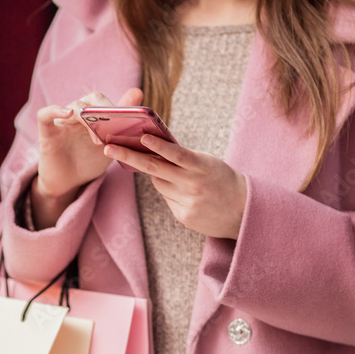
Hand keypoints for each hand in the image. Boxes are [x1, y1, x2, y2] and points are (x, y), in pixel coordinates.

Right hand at [30, 88, 142, 228]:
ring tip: (97, 139)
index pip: (104, 100)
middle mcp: (77, 115)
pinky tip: (68, 113)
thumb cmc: (89, 162)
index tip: (129, 118)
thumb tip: (139, 95)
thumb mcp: (111, 143)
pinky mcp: (47, 134)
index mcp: (92, 116)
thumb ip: (123, 122)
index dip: (117, 105)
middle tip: (113, 128)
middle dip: (105, 110)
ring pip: (73, 105)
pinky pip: (45, 115)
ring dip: (88, 118)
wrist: (68, 185)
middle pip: (90, 99)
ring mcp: (61, 123)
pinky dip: (55, 110)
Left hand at [103, 134, 247, 239]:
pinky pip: (168, 198)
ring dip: (159, 175)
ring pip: (159, 183)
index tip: (141, 137)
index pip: (176, 154)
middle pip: (155, 169)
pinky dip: (171, 191)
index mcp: (202, 166)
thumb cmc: (224, 180)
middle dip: (130, 157)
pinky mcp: (184, 216)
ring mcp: (187, 202)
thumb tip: (154, 150)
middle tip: (109, 148)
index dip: (158, 146)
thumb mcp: (210, 163)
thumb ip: (184, 158)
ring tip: (177, 175)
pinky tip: (187, 193)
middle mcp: (193, 184)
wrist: (245, 211)